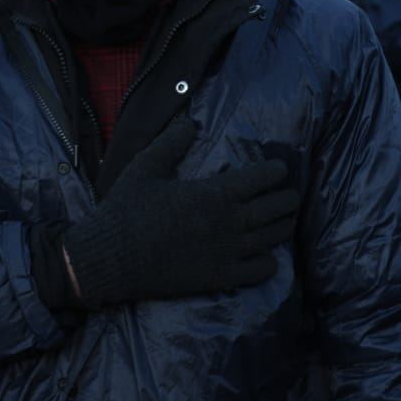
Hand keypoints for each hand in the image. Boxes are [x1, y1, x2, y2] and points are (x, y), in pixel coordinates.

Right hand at [62, 116, 299, 306]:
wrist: (111, 257)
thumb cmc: (127, 209)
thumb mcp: (145, 167)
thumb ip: (171, 143)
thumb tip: (190, 122)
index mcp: (215, 193)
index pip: (262, 178)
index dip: (276, 172)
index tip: (280, 169)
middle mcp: (230, 222)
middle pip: (276, 207)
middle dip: (287, 198)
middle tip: (289, 194)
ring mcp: (229, 252)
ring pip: (273, 237)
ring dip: (284, 225)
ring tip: (285, 220)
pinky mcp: (221, 278)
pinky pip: (261, 270)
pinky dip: (270, 261)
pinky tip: (266, 255)